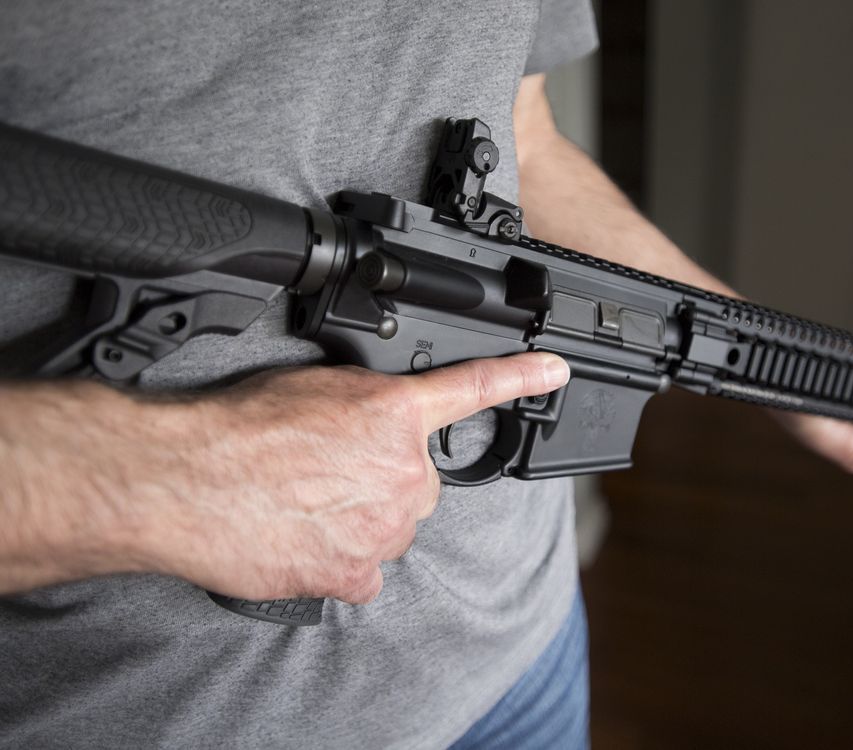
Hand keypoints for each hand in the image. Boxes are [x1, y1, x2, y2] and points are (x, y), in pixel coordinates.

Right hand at [0, 352, 569, 602]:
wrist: (188, 481)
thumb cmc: (238, 426)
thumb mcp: (312, 385)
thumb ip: (366, 404)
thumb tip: (376, 423)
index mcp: (395, 415)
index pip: (473, 389)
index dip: (519, 377)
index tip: (554, 371)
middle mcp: (403, 473)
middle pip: (418, 482)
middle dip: (384, 479)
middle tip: (328, 473)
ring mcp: (384, 529)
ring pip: (391, 527)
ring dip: (362, 520)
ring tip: (305, 504)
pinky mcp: (356, 574)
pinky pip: (365, 572)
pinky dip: (343, 561)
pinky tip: (307, 542)